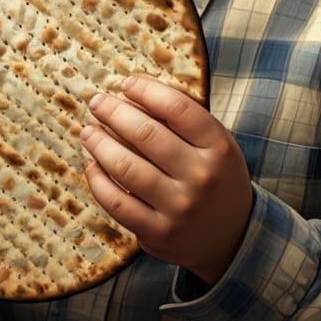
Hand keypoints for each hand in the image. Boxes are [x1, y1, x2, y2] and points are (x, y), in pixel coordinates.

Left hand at [80, 75, 252, 284]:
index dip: (146, 91)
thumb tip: (134, 89)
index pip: (178, 108)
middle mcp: (201, 177)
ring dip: (100, 144)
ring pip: (126, 168)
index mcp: (218, 148)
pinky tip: (92, 165)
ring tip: (88, 131)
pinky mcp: (158, 233)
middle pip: (147, 134)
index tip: (126, 84)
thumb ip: (183, 119)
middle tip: (97, 102)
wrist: (232, 236)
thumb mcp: (216, 144)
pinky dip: (98, 181)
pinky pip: (118, 203)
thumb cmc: (216, 177)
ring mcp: (179, 208)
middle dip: (114, 112)